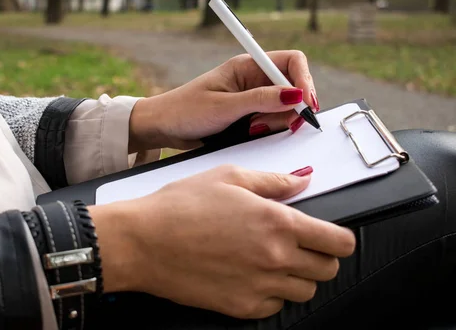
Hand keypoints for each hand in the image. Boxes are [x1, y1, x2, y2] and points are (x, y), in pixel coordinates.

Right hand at [90, 165, 355, 318]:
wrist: (142, 241)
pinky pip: (276, 306)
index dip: (341, 238)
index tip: (333, 236)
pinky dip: (272, 293)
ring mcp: (259, 287)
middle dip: (321, 257)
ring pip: (306, 292)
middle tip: (301, 245)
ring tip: (273, 260)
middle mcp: (275, 258)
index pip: (339, 242)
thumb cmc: (180, 205)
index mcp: (278, 222)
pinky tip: (252, 276)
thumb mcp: (228, 177)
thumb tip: (301, 181)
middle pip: (328, 270)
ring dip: (298, 277)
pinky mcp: (241, 308)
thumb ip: (273, 181)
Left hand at [129, 50, 319, 150]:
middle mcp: (254, 79)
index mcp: (247, 66)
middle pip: (293, 88)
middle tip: (267, 124)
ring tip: (250, 129)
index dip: (304, 80)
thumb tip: (296, 95)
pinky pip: (272, 122)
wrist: (163, 127)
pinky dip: (268, 130)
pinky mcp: (249, 115)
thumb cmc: (185, 110)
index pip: (291, 62)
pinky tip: (248, 133)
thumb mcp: (224, 106)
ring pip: (285, 108)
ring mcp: (253, 98)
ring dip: (276, 122)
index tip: (305, 104)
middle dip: (290, 108)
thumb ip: (260, 100)